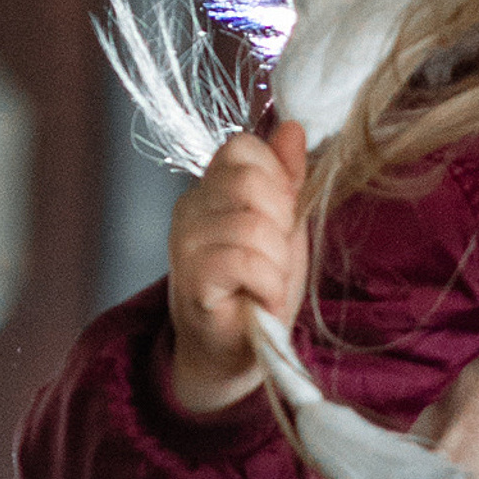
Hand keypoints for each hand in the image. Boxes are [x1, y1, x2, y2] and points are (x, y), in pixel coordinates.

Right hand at [167, 119, 310, 413]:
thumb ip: (286, 178)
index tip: (282, 219)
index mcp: (211, 188)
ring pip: (253, 226)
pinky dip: (267, 284)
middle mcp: (190, 208)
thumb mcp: (283, 225)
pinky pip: (244, 261)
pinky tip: (260, 299)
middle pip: (250, 182)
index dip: (277, 178)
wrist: (238, 351)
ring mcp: (185, 243)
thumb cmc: (258, 287)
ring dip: (276, 263)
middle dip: (281, 223)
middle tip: (275, 258)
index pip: (243, 147)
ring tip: (266, 284)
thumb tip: (293, 127)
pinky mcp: (191, 280)